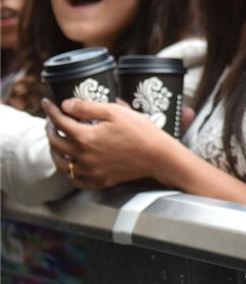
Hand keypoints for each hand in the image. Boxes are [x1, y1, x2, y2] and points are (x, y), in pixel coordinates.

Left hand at [43, 98, 171, 188]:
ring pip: (60, 163)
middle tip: (51, 120)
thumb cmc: (141, 132)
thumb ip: (88, 108)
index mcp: (85, 137)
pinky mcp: (98, 181)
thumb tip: (67, 105)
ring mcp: (89, 171)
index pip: (59, 121)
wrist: (159, 156)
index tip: (47, 103)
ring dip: (54, 150)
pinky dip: (69, 170)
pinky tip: (71, 163)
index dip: (51, 110)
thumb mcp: (116, 112)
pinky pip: (75, 179)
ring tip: (56, 142)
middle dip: (50, 129)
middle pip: (55, 142)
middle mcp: (82, 156)